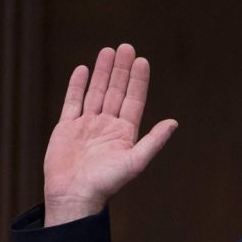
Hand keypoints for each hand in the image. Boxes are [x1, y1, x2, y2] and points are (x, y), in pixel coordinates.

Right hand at [43, 44, 176, 226]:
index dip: (138, 81)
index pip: (134, 100)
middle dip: (121, 69)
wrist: (74, 195)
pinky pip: (72, 102)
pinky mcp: (67, 128)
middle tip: (126, 46)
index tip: (142, 60)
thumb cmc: (107, 182)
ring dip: (102, 72)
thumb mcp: (135, 161)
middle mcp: (107, 126)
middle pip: (115, 91)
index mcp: (125, 132)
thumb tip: (174, 122)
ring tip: (108, 51)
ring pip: (96, 92)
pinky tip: (83, 69)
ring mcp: (87, 125)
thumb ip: (154, 141)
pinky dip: (77, 85)